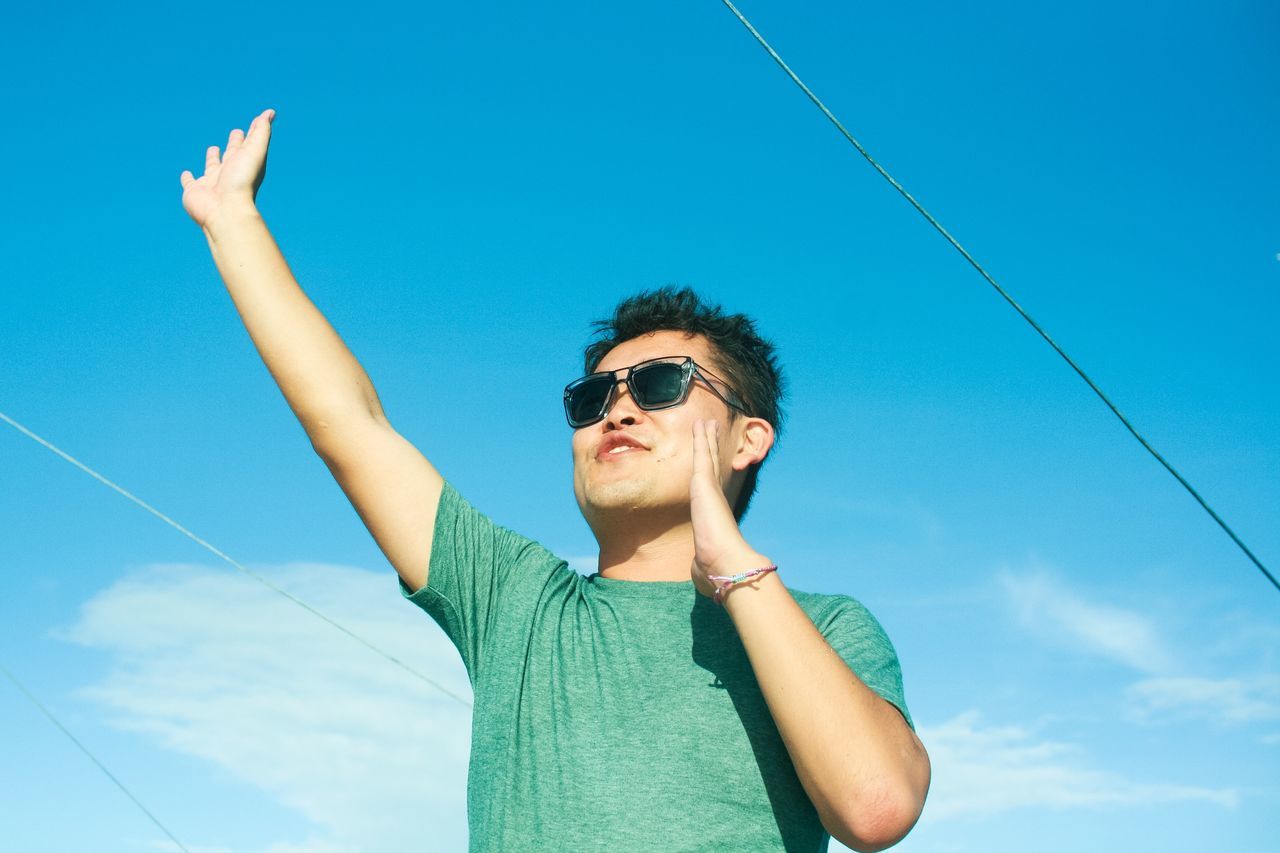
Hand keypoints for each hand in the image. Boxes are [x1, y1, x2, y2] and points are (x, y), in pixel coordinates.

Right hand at [180, 109, 275, 227]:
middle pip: (233, 154)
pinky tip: (186, 174)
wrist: (225, 210)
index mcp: (244, 163)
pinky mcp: (194, 190)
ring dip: (212, 158)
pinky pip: (189, 182)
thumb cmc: (242, 181)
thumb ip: (261, 132)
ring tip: (213, 149)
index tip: (257, 121)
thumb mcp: (254, 151)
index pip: (249, 144)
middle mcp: (229, 172)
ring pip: (212, 167)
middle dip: (235, 143)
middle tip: (236, 133)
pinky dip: (187, 178)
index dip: (253, 132)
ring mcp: (212, 182)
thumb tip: (270, 112)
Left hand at [689, 419, 770, 598]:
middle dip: (710, 449)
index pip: (710, 490)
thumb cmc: (715, 570)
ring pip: (707, 457)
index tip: (710, 462)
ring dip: (707, 439)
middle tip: (711, 431)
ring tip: (706, 422)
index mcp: (713, 516)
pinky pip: (702, 455)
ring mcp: (711, 490)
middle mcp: (715, 500)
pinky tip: (702, 423)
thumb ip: (701, 564)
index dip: (709, 474)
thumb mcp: (702, 565)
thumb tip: (700, 574)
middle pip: (711, 467)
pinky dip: (702, 438)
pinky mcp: (704, 484)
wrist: (725, 565)